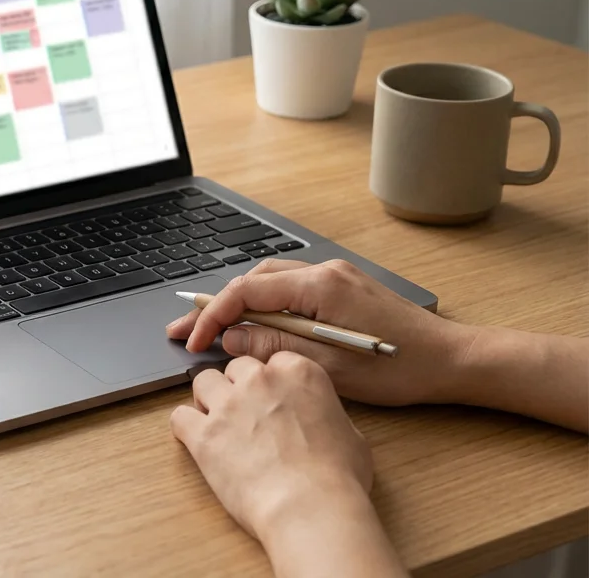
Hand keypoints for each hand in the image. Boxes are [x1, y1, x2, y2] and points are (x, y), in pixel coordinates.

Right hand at [166, 259, 473, 405]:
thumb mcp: (327, 366)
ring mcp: (335, 277)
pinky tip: (255, 326)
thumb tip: (230, 337)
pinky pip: (290, 290)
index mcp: (320, 285)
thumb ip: (273, 345)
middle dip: (217, 306)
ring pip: (270, 283)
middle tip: (186, 333)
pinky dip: (265, 306)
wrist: (451, 360)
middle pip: (253, 279)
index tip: (193, 339)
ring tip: (213, 330)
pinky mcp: (342, 289)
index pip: (247, 290)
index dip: (213, 314)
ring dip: (239, 305)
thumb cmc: (399, 367)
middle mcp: (324, 271)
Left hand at [170, 353, 373, 540]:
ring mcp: (229, 404)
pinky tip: (196, 441)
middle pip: (235, 368)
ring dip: (208, 400)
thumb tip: (318, 420)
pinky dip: (185, 427)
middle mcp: (260, 380)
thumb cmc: (336, 479)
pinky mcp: (203, 433)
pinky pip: (179, 416)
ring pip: (202, 382)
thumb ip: (324, 413)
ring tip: (218, 425)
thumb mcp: (350, 434)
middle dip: (237, 388)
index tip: (270, 399)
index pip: (272, 361)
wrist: (311, 509)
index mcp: (299, 373)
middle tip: (244, 416)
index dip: (269, 383)